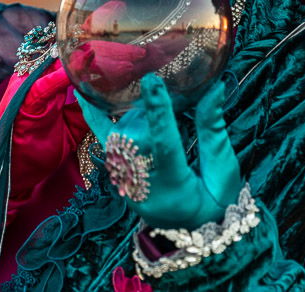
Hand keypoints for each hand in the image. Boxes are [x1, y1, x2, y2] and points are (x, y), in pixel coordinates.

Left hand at [76, 74, 241, 228]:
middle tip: (137, 67)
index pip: (164, 144)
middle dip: (135, 103)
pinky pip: (105, 142)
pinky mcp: (120, 174)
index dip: (158, 112)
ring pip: (114, 138)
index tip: (151, 80)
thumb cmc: (215, 202)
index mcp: (175, 185)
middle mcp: (144, 185)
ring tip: (104, 72)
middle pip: (133, 137)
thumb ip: (213, 130)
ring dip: (111, 106)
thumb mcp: (222, 171)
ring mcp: (127, 181)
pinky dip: (95, 116)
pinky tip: (82, 93)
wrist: (196, 237)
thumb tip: (214, 87)